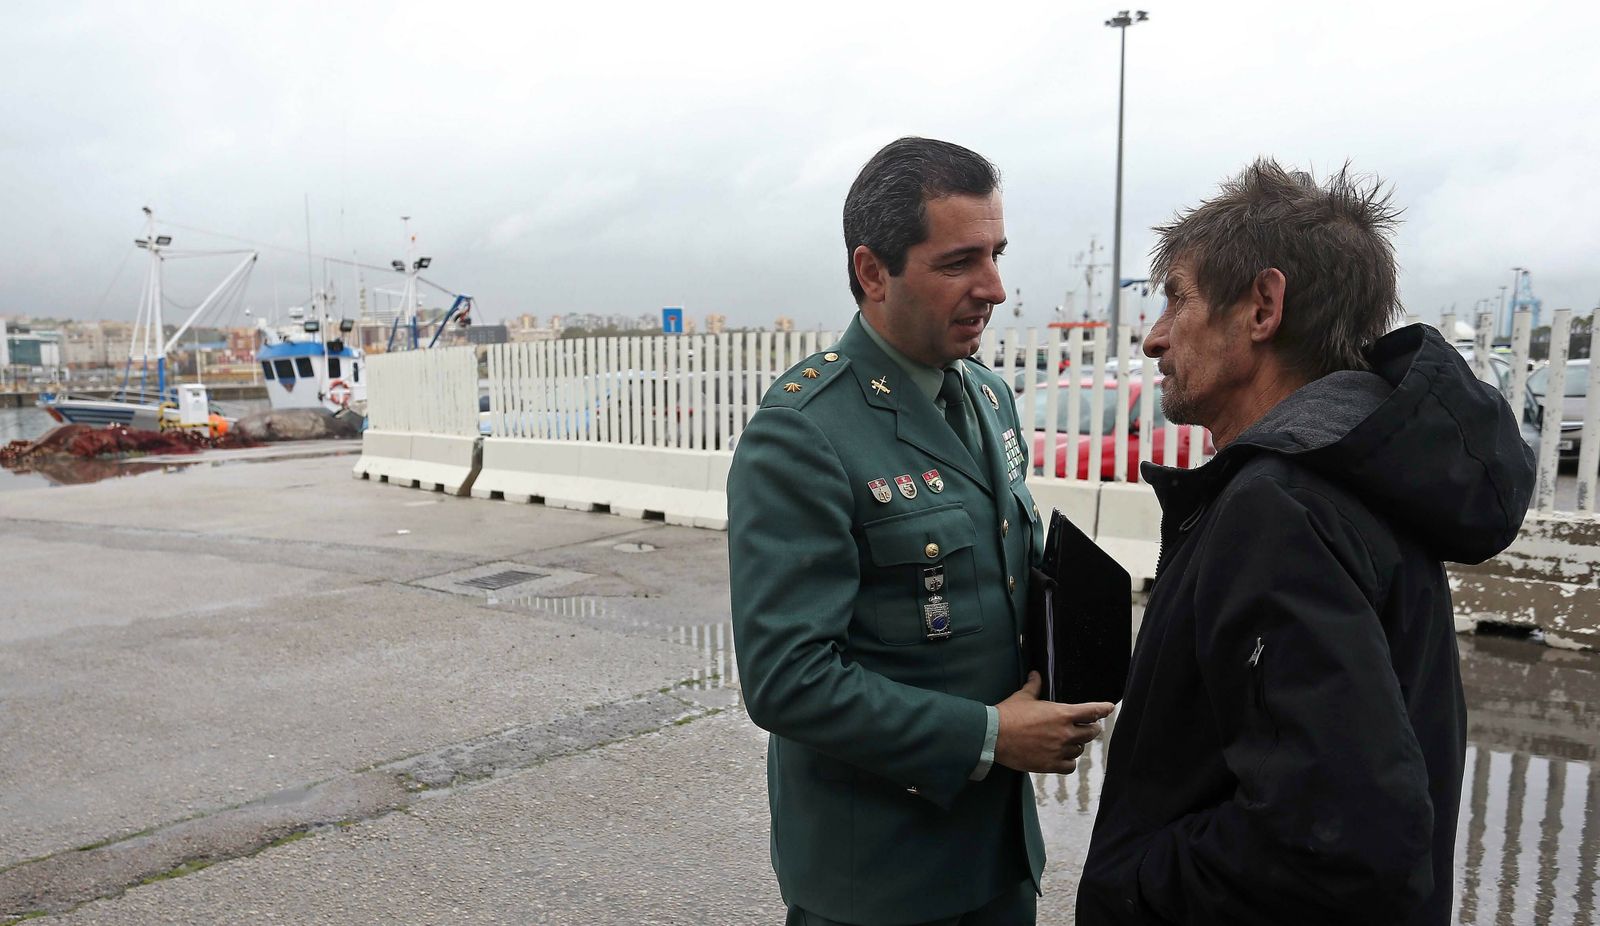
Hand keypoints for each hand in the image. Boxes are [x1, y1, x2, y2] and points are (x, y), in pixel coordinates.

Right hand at [994, 672, 1113, 774]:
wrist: (994, 736)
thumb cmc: (1009, 714)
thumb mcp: (1023, 697)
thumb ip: (1034, 686)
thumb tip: (1035, 675)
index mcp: (1062, 713)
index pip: (1092, 711)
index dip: (1103, 709)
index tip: (1109, 708)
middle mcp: (1065, 733)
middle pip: (1091, 733)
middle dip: (1090, 729)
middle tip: (1086, 728)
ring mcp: (1059, 750)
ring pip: (1080, 750)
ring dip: (1076, 745)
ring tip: (1068, 743)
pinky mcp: (1051, 764)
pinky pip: (1070, 766)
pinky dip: (1069, 762)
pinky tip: (1062, 758)